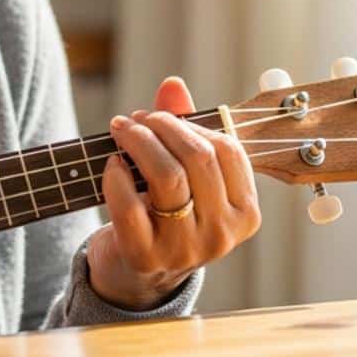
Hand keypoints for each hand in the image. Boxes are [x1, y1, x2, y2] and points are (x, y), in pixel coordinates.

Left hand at [86, 76, 261, 309]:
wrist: (137, 272)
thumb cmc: (166, 212)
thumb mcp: (184, 173)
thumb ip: (183, 127)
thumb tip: (173, 84)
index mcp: (244, 212)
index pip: (227, 150)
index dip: (189, 123)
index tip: (159, 117)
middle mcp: (222, 234)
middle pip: (197, 158)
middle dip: (162, 126)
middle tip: (136, 120)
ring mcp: (185, 249)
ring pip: (168, 177)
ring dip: (139, 142)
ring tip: (121, 131)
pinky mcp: (145, 257)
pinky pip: (130, 204)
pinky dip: (116, 176)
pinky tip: (111, 165)